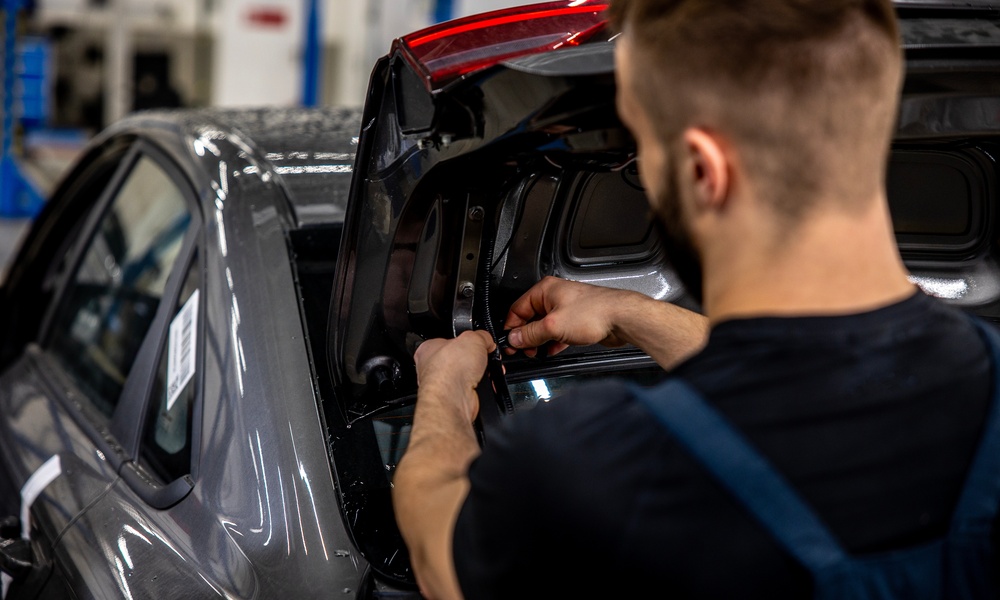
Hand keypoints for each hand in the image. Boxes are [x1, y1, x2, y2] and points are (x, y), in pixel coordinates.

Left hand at [414, 330, 495, 420]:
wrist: (453, 397)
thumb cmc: (450, 369)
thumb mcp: (472, 338)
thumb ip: (481, 336)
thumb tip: (487, 340)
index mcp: (428, 349)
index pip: (448, 340)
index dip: (465, 340)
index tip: (478, 341)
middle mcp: (432, 368)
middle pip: (459, 358)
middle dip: (475, 358)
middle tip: (484, 356)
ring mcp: (443, 385)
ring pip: (467, 375)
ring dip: (480, 373)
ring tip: (485, 369)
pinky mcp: (454, 398)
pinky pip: (472, 389)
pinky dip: (481, 387)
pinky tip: (483, 383)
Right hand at [503, 276, 639, 356]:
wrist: (621, 318)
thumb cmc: (594, 312)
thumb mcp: (553, 326)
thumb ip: (530, 334)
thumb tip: (515, 338)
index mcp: (545, 290)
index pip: (518, 308)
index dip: (512, 327)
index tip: (510, 342)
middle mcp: (555, 296)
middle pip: (530, 318)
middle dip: (526, 335)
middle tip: (524, 349)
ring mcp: (567, 308)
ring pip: (545, 326)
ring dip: (539, 340)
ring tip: (536, 352)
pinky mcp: (576, 320)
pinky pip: (558, 332)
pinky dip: (553, 341)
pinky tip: (552, 350)